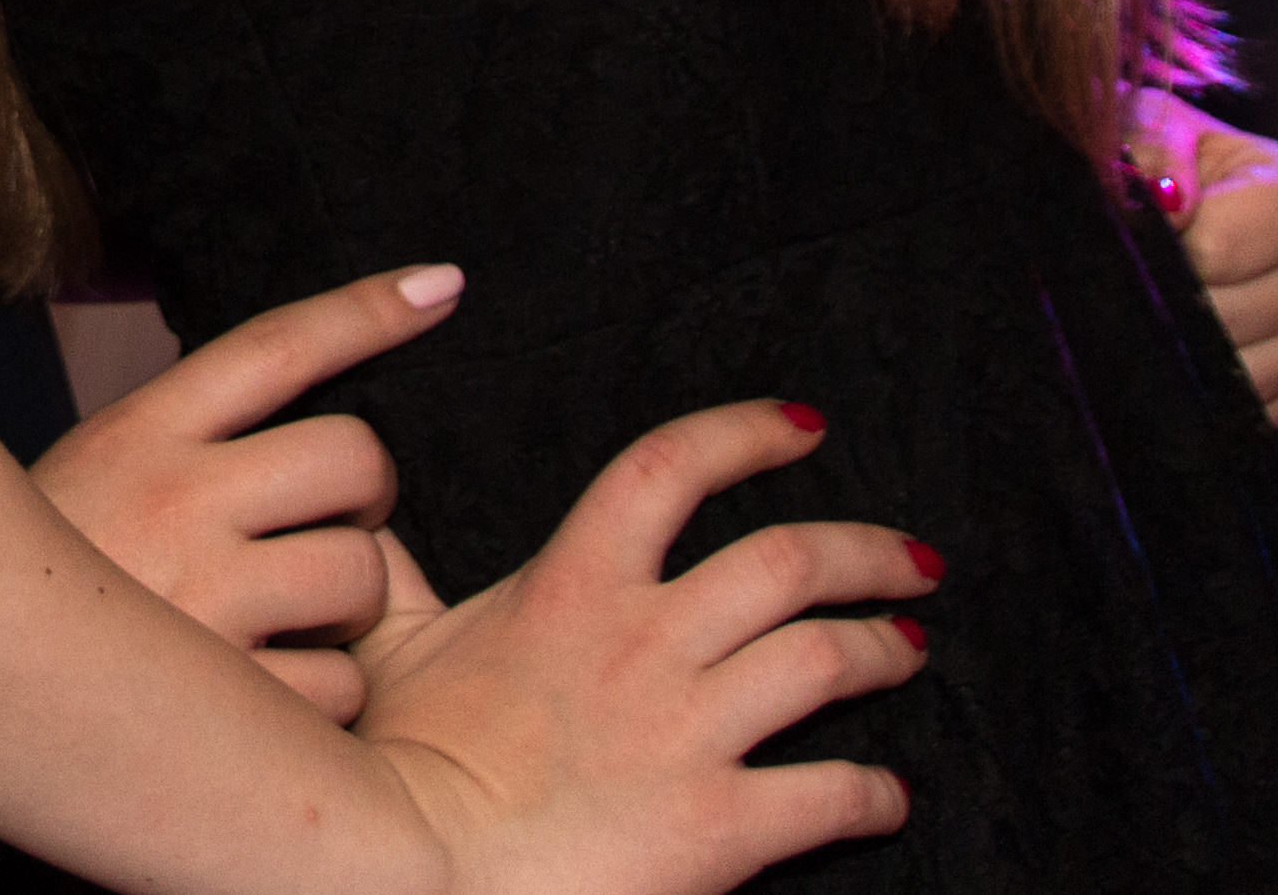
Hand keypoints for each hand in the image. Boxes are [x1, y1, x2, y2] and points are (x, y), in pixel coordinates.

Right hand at [29, 262, 456, 717]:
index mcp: (137, 431)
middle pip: (352, 456)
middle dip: (364, 500)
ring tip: (283, 628)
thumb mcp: (88, 475)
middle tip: (326, 532)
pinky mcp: (220, 696)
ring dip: (346, 610)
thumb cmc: (43, 579)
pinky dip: (320, 703)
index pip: (274, 347)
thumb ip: (182, 447)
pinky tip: (263, 704)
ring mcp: (198, 594)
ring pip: (359, 573)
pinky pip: (340, 686)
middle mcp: (170, 495)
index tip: (443, 286)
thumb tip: (302, 427)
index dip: (367, 311)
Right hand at [352, 400, 930, 893]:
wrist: (417, 866)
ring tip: (908, 647)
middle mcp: (645, 643)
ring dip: (885, 649)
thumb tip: (368, 519)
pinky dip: (875, 793)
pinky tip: (887, 795)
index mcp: (572, 584)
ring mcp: (690, 732)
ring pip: (827, 659)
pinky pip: (834, 795)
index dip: (746, 434)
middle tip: (909, 560)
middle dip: (865, 551)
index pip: (671, 469)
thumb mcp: (391, 640)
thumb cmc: (400, 757)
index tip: (803, 427)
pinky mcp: (722, 824)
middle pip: (787, 560)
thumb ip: (401, 574)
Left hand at [1127, 91, 1277, 426]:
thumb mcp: (1139, 126)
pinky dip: (1210, 392)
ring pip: (1248, 372)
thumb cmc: (1151, 153)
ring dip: (1184, 351)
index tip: (1138, 230)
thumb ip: (1152, 150)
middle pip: (1234, 316)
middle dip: (1168, 302)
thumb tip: (1171, 204)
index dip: (1163, 249)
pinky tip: (1179, 350)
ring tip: (1149, 309)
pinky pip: (1259, 408)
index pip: (1220, 250)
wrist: (1155, 196)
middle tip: (1131, 277)